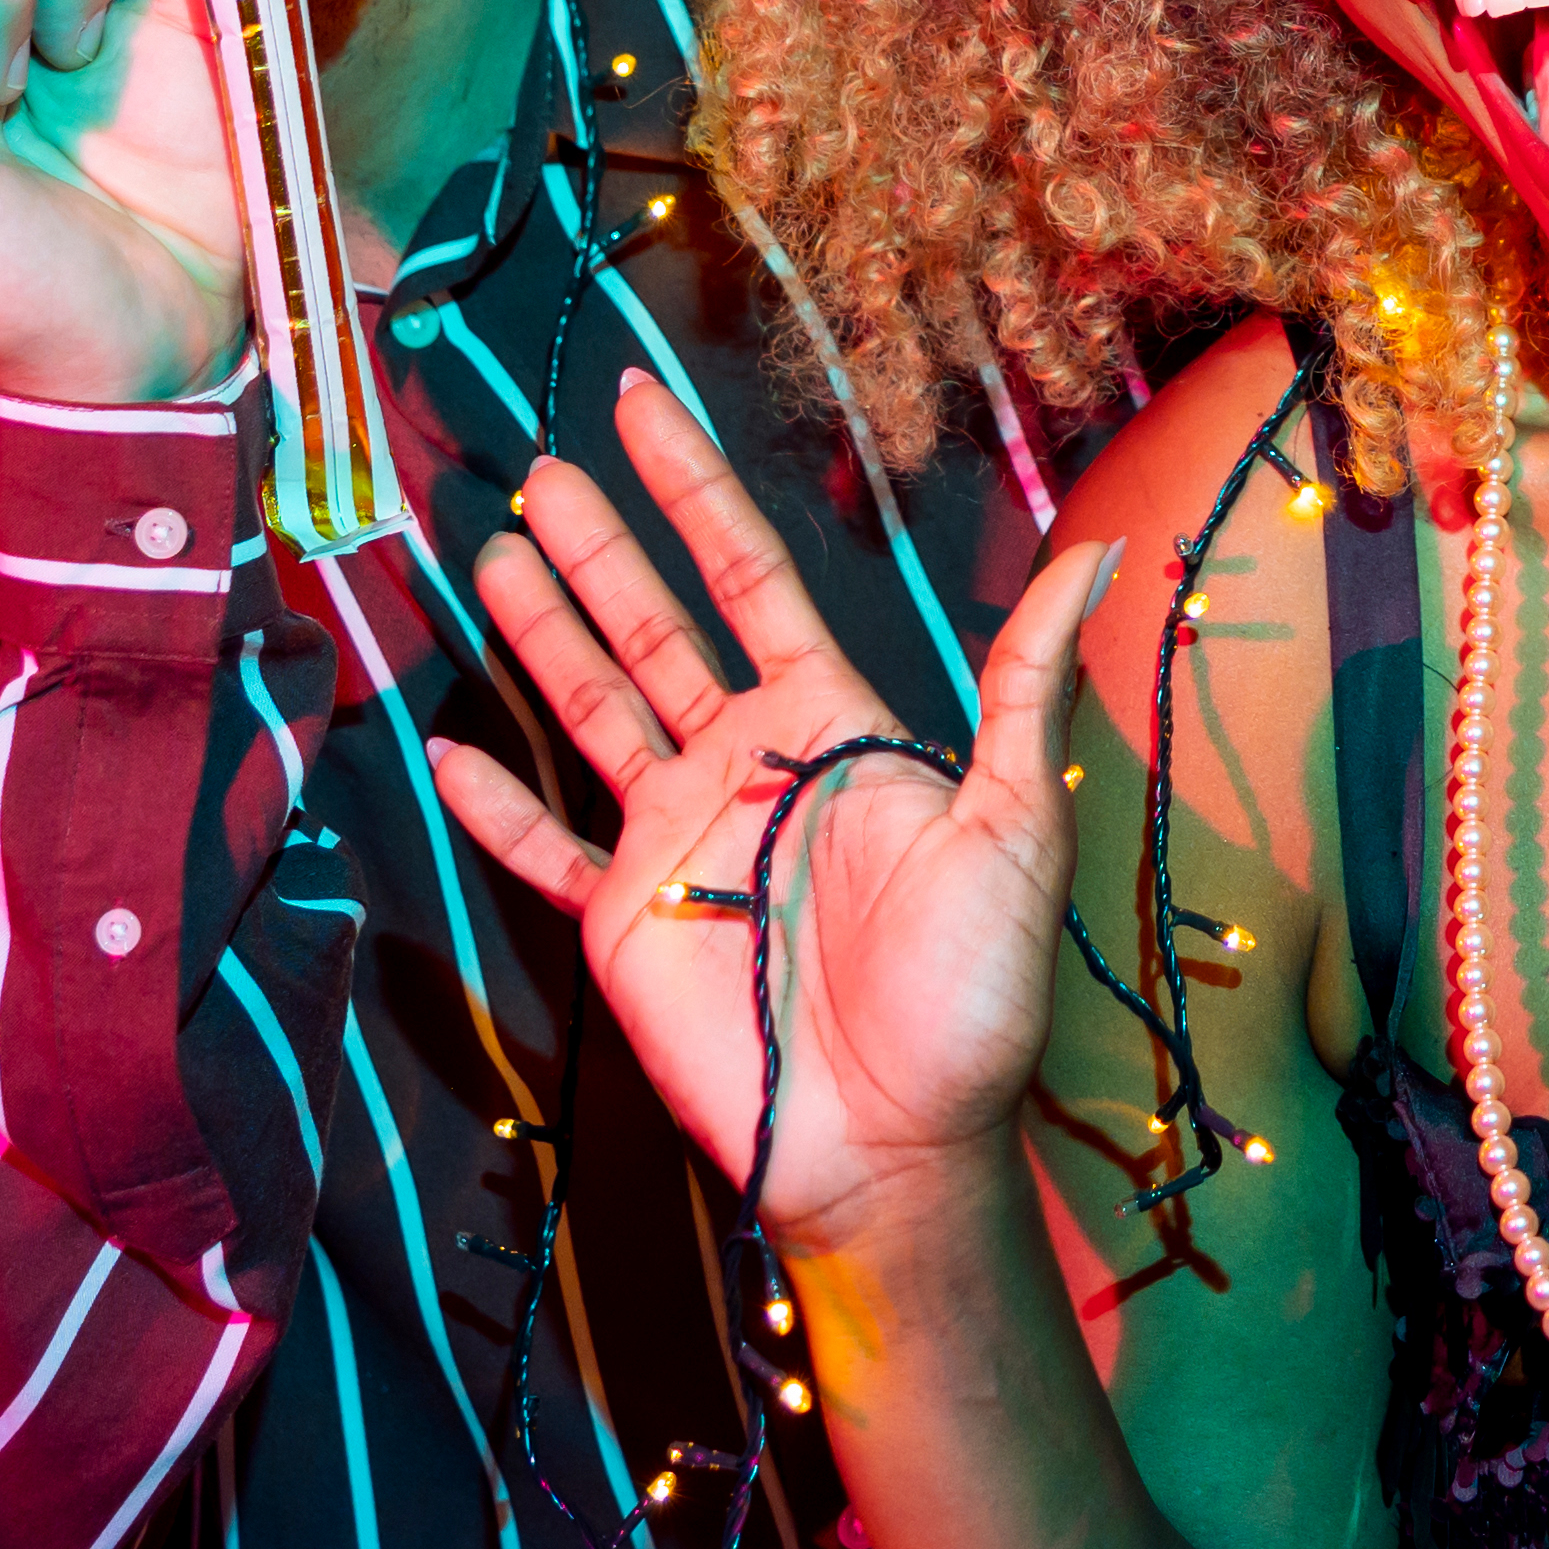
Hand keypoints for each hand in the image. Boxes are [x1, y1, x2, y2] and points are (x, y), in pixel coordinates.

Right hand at [423, 373, 1122, 1240]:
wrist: (896, 1146)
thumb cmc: (971, 995)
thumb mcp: (1017, 826)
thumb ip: (1029, 686)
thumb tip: (1102, 557)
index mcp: (831, 723)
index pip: (748, 575)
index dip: (694, 488)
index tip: (639, 403)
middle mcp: (746, 762)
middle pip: (655, 623)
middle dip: (603, 543)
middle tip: (539, 464)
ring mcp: (675, 837)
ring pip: (590, 705)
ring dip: (542, 630)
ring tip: (491, 549)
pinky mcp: (622, 918)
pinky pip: (542, 846)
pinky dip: (492, 802)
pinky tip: (446, 744)